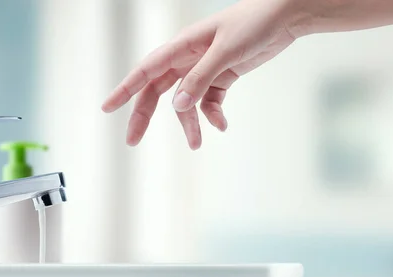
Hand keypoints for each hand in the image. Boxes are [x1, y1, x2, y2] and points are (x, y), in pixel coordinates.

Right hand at [101, 0, 306, 149]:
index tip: (107, 107)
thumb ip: (200, 79)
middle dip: (145, 115)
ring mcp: (204, 68)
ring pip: (184, 101)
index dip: (124, 90)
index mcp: (182, 47)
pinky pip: (209, 101)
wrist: (285, 16)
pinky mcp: (222, 76)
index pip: (145, 71)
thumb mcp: (225, 52)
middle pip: (157, 90)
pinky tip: (221, 125)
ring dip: (188, 123)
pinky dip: (213, 114)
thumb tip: (176, 106)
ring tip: (196, 144)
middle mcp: (188, 58)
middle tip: (133, 140)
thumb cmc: (254, 23)